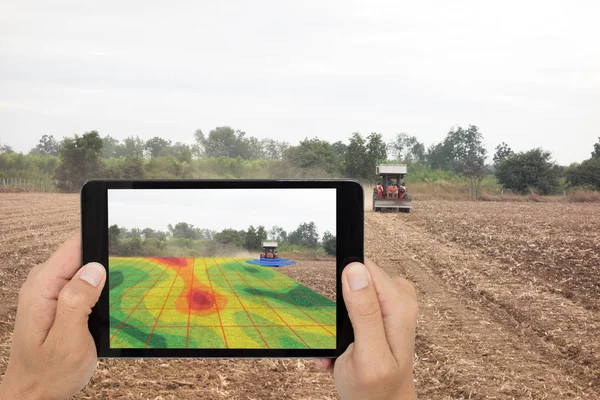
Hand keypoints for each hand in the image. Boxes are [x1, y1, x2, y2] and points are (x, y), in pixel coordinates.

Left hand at [0, 232, 105, 399]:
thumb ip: (77, 302)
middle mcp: (43, 283)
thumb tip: (94, 269)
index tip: (120, 255)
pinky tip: (98, 313)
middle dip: (104, 268)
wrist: (35, 393)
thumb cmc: (48, 374)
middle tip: (111, 299)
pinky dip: (97, 293)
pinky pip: (83, 282)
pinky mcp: (59, 298)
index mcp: (42, 288)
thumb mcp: (67, 342)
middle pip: (83, 255)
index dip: (100, 245)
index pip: (74, 245)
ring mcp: (50, 289)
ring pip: (86, 269)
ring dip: (102, 283)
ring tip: (103, 311)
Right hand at [316, 259, 417, 399]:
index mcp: (399, 304)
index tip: (338, 315)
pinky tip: (342, 350)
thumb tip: (355, 270)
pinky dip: (342, 326)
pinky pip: (353, 302)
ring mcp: (392, 304)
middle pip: (356, 278)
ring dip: (338, 320)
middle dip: (338, 307)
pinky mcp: (382, 311)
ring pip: (351, 291)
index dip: (343, 286)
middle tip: (338, 340)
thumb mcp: (367, 354)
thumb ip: (364, 312)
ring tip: (339, 349)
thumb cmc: (376, 390)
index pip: (363, 267)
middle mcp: (399, 299)